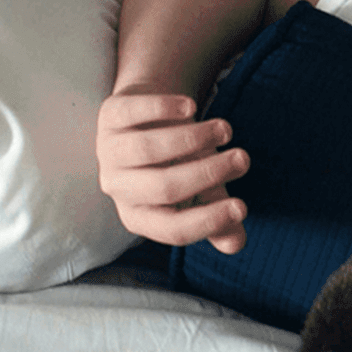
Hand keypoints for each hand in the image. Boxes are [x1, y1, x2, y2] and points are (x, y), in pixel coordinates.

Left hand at [95, 92, 249, 253]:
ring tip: (225, 130)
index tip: (242, 208)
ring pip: (146, 149)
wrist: (150, 118)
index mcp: (139, 216)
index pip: (173, 228)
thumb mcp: (201, 193)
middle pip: (162, 187)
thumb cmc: (179, 163)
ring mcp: (109, 150)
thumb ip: (218, 220)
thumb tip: (234, 244)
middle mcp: (118, 187)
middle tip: (243, 159)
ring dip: (192, 138)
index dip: (208, 221)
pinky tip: (191, 106)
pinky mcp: (110, 116)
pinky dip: (162, 108)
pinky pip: (131, 113)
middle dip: (208, 173)